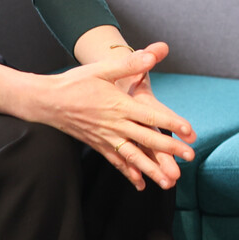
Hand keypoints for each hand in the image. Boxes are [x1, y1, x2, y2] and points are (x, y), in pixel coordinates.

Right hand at [35, 43, 197, 189]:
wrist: (47, 101)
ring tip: (170, 182)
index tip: (189, 132)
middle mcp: (114, 125)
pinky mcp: (98, 145)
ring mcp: (105, 138)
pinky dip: (129, 173)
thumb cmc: (76, 82)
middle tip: (191, 157)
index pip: (151, 116)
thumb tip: (153, 54)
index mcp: (119, 105)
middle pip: (147, 139)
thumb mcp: (102, 69)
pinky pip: (116, 161)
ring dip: (152, 170)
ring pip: (133, 157)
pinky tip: (140, 184)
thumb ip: (129, 64)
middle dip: (170, 150)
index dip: (172, 124)